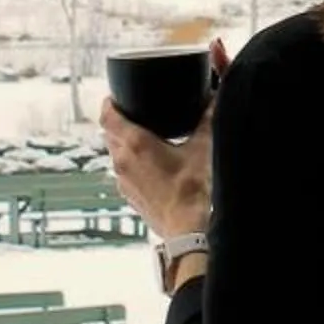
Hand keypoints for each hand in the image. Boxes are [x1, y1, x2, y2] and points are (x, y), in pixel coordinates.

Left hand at [100, 38, 226, 238]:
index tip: (116, 94)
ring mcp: (123, 180)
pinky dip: (130, 161)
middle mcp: (123, 160)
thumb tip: (217, 98)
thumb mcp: (203, 149)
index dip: (109, 101)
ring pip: (114, 152)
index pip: (107, 114)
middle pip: (109, 132)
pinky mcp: (129, 195)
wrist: (186, 229)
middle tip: (134, 110)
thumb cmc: (192, 191)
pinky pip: (122, 170)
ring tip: (142, 134)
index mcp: (135, 143)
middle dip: (118, 120)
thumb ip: (208, 120)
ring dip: (123, 142)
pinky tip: (149, 162)